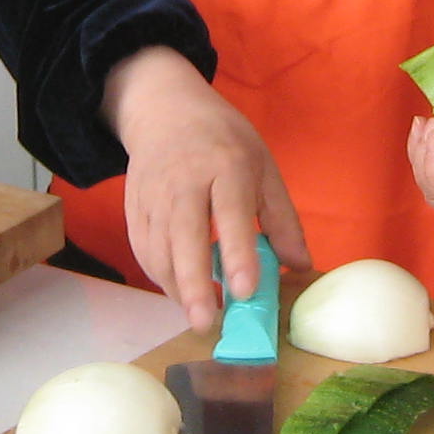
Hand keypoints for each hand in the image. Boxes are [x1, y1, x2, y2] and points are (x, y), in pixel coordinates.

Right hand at [104, 47, 310, 332]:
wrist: (165, 110)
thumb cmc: (224, 142)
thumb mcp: (263, 167)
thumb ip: (281, 219)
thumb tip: (300, 267)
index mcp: (225, 165)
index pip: (230, 212)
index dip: (237, 253)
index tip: (245, 290)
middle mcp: (183, 180)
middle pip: (184, 236)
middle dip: (193, 283)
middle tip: (207, 323)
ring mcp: (153, 194)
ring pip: (158, 249)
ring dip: (176, 288)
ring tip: (200, 316)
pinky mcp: (133, 206)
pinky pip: (143, 249)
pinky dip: (159, 276)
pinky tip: (179, 292)